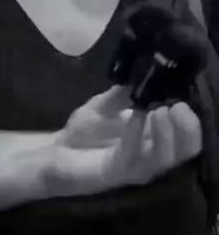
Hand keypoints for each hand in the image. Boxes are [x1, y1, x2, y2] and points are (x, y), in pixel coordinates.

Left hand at [45, 86, 202, 197]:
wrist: (56, 152)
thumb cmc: (85, 131)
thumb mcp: (106, 104)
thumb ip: (124, 93)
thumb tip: (143, 75)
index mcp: (153, 139)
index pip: (185, 135)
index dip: (190, 119)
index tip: (182, 96)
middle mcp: (150, 155)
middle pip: (184, 150)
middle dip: (186, 128)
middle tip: (177, 105)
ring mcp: (135, 167)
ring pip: (164, 158)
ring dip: (166, 133)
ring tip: (160, 110)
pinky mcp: (115, 172)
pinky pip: (131, 156)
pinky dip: (136, 134)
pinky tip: (137, 116)